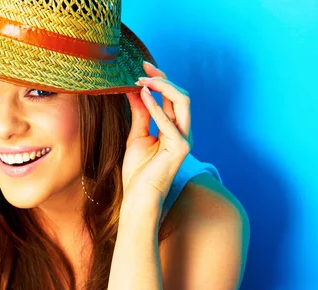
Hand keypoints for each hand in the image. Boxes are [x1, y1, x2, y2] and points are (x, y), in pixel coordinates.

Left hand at [122, 62, 191, 202]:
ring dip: (162, 88)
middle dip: (163, 79)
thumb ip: (139, 113)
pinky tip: (142, 96)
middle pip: (181, 96)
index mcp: (175, 129)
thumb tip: (133, 89)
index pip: (172, 98)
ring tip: (141, 81)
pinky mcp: (180, 148)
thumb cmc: (138, 170)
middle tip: (142, 68)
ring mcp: (184, 140)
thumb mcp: (137, 134)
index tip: (142, 67)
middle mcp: (183, 132)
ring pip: (182, 102)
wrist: (139, 196)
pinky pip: (169, 122)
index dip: (159, 80)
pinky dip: (156, 107)